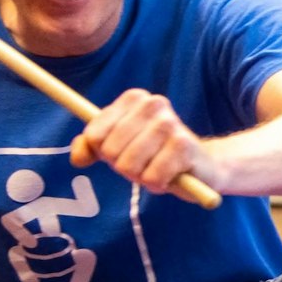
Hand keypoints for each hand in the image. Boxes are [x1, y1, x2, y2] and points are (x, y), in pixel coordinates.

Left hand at [72, 89, 212, 202]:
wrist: (203, 165)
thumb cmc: (155, 154)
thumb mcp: (120, 146)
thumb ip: (91, 148)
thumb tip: (78, 158)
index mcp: (134, 98)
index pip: (94, 135)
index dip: (104, 151)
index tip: (124, 149)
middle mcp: (153, 104)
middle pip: (110, 151)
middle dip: (123, 165)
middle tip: (144, 161)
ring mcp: (170, 124)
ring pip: (128, 165)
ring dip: (141, 176)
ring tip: (157, 167)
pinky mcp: (184, 146)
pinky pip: (151, 177)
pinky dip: (157, 183)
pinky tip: (171, 175)